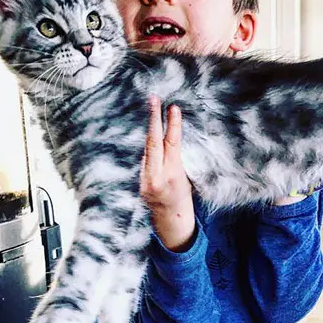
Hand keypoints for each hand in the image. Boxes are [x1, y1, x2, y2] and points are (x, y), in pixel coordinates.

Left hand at [140, 96, 195, 251]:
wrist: (171, 222)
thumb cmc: (183, 199)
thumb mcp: (184, 178)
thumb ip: (172, 159)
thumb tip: (164, 139)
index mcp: (172, 176)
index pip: (172, 145)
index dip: (173, 126)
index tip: (173, 108)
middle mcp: (155, 178)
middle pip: (153, 143)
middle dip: (153, 119)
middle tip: (153, 99)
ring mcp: (144, 181)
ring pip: (147, 150)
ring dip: (151, 131)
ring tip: (154, 108)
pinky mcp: (138, 184)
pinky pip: (144, 160)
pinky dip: (149, 149)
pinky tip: (152, 139)